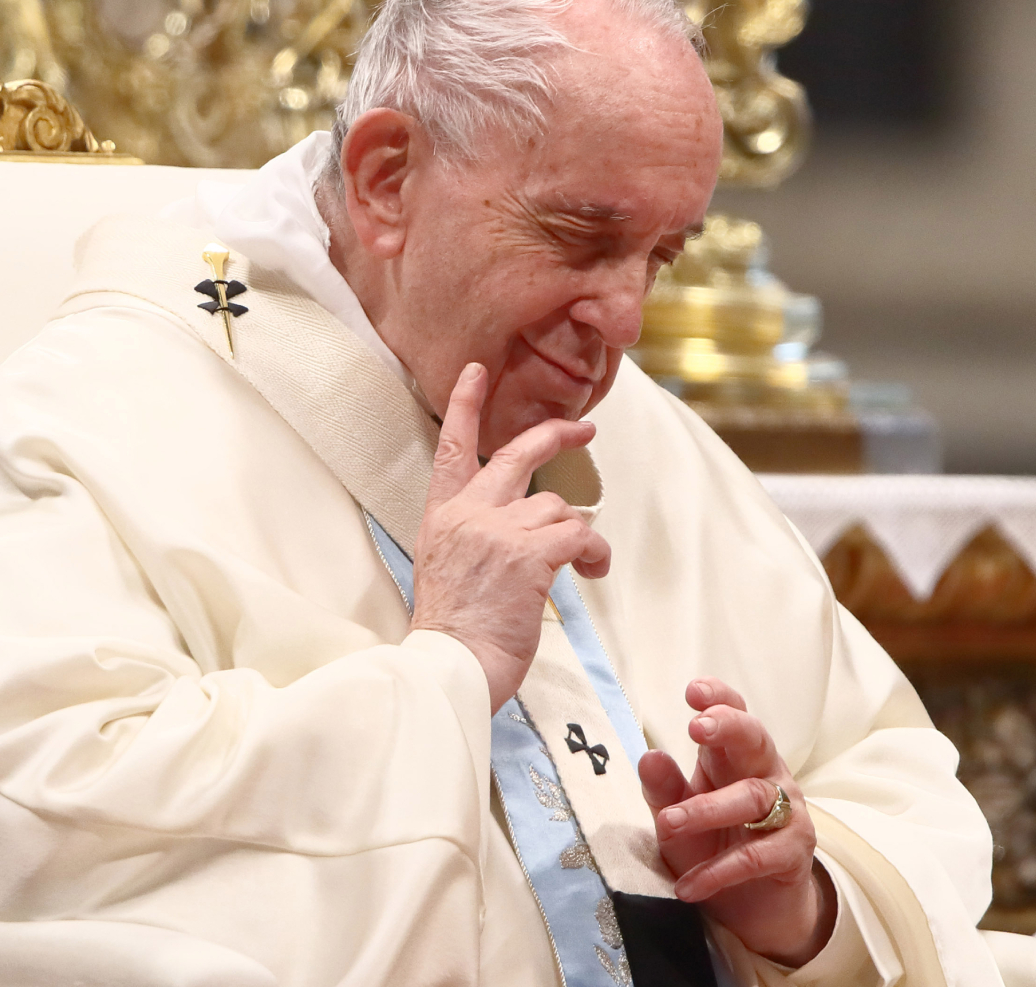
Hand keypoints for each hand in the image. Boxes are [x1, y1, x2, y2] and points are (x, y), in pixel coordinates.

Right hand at [411, 363, 610, 712]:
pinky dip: (594, 553)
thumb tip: (511, 538)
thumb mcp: (442, 569)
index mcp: (441, 517)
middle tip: (583, 429)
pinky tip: (592, 571)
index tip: (476, 371)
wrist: (450, 664)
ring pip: (557, 507)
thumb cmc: (451, 633)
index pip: (451, 449)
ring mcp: (498, 531)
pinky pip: (580, 535)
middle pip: (516, 455)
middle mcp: (468, 514)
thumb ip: (471, 538)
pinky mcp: (530, 555)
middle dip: (555, 435)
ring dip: (577, 534)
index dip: (466, 405)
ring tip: (583, 564)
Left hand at [637, 678, 835, 966]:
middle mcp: (765, 775)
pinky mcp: (793, 852)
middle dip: (729, 726)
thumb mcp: (677, 816)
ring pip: (752, 798)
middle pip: (756, 739)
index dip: (719, 698)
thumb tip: (648, 756)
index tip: (693, 691)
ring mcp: (786, 811)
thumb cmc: (711, 845)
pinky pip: (757, 856)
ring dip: (705, 810)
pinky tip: (687, 885)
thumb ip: (663, 789)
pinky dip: (719, 871)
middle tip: (696, 726)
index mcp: (733, 758)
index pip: (734, 715)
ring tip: (666, 824)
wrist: (753, 906)